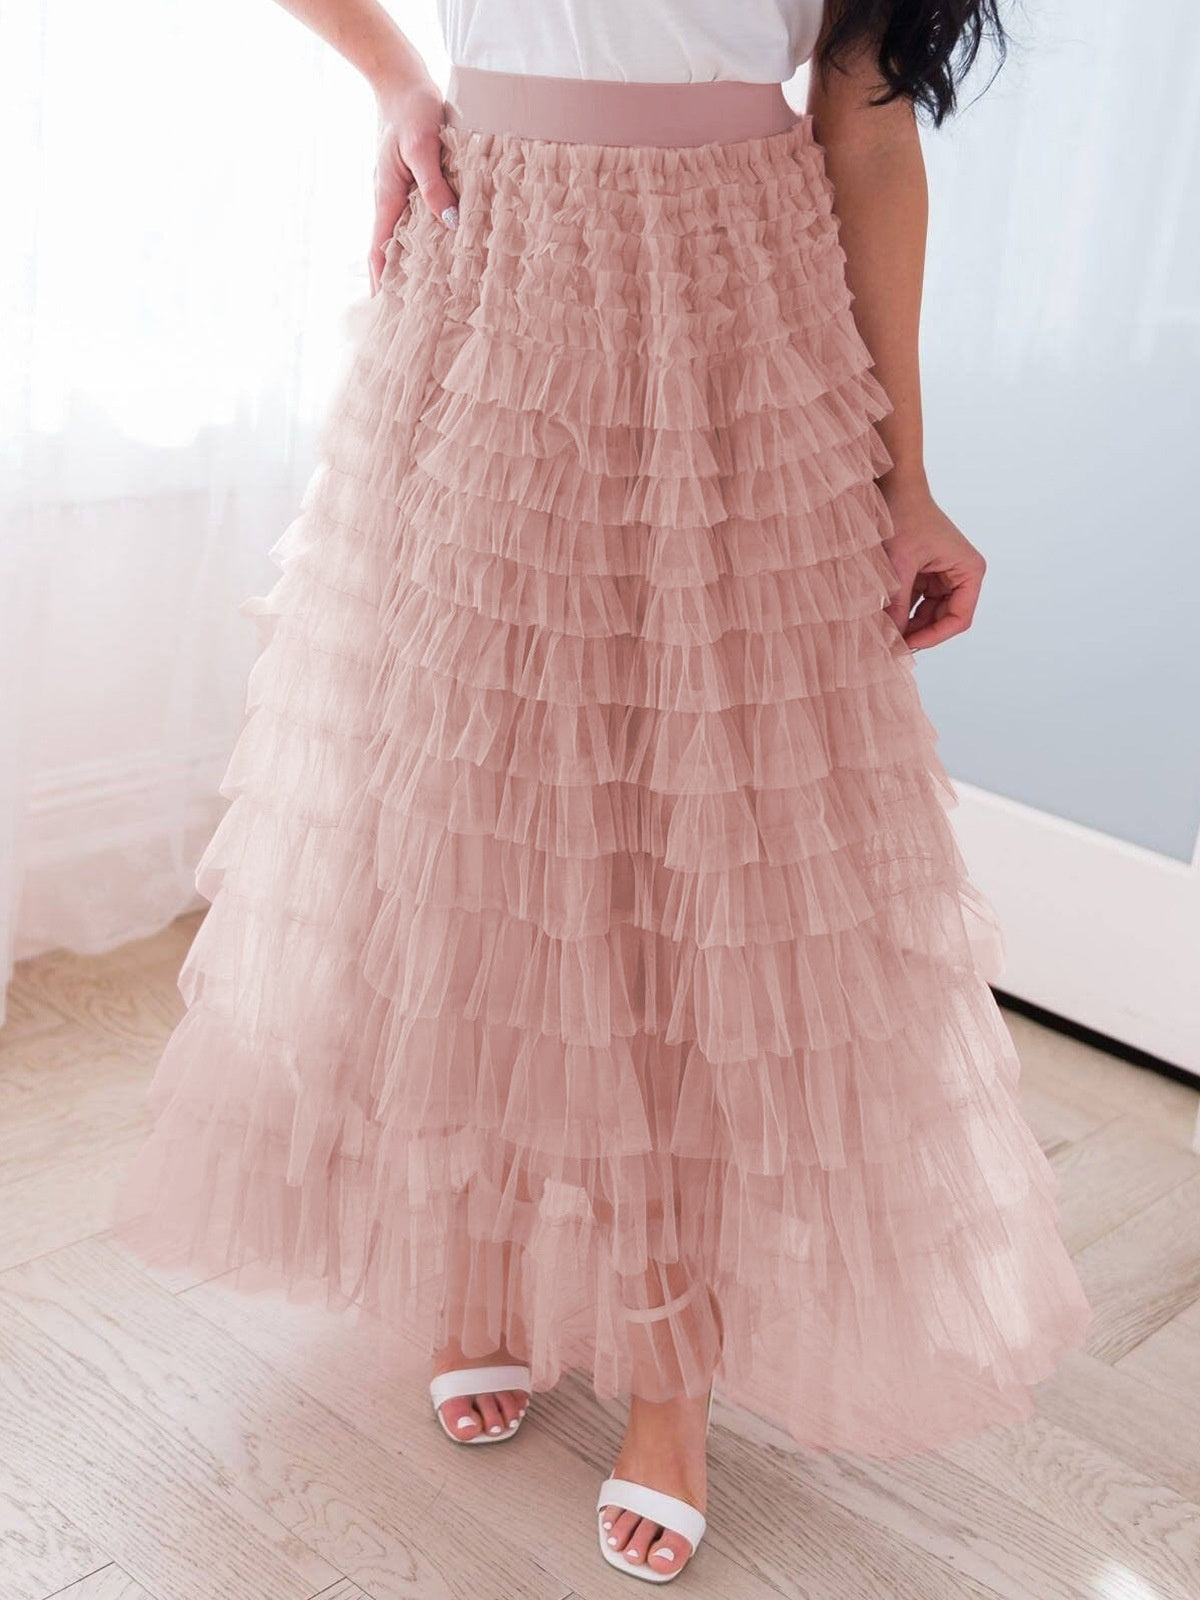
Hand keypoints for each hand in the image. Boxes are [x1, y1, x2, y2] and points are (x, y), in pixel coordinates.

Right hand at [369, 73, 459, 294]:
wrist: (404, 83)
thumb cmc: (412, 110)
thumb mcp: (423, 146)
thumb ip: (434, 186)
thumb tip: (451, 224)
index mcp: (387, 197)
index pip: (379, 249)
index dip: (381, 281)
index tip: (385, 309)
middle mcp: (391, 200)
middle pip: (391, 250)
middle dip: (397, 281)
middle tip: (411, 314)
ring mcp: (402, 194)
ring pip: (406, 237)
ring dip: (415, 263)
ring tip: (430, 294)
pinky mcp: (415, 185)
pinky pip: (420, 218)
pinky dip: (428, 239)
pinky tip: (444, 251)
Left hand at [877, 477, 986, 651]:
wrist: (893, 485)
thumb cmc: (903, 515)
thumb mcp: (899, 565)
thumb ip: (897, 604)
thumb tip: (891, 641)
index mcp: (968, 571)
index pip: (958, 618)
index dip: (933, 637)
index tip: (906, 646)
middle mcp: (961, 574)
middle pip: (942, 619)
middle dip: (917, 632)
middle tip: (889, 646)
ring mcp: (943, 574)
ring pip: (926, 613)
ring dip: (906, 622)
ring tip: (882, 632)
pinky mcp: (924, 573)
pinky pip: (915, 601)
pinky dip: (899, 609)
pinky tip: (880, 616)